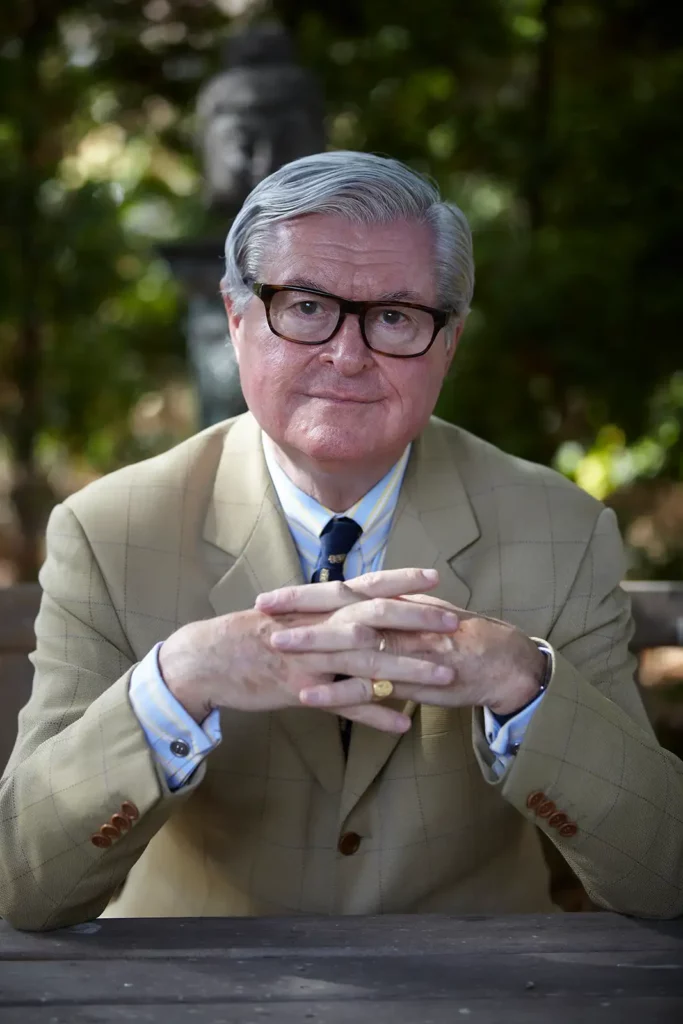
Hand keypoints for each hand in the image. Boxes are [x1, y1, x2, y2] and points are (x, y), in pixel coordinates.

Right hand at [158, 568, 456, 732]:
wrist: (207, 659)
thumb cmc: (248, 636)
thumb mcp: (289, 615)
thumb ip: (322, 613)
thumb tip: (351, 606)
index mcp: (319, 606)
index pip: (367, 585)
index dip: (403, 580)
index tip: (436, 576)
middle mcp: (320, 626)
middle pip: (377, 619)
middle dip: (418, 619)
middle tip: (454, 622)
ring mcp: (313, 658)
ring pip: (370, 663)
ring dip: (410, 670)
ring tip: (446, 677)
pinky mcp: (303, 690)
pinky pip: (346, 704)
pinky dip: (376, 714)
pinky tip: (404, 724)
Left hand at [261, 579, 545, 716]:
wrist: (500, 661)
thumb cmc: (457, 638)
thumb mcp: (418, 615)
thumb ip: (386, 609)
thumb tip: (354, 603)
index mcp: (391, 603)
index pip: (340, 592)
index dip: (303, 594)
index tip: (269, 596)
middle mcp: (393, 619)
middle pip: (338, 609)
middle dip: (298, 609)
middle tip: (261, 611)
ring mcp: (400, 648)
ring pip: (349, 644)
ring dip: (311, 645)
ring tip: (275, 647)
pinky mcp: (409, 679)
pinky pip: (367, 688)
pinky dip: (336, 693)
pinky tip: (308, 697)